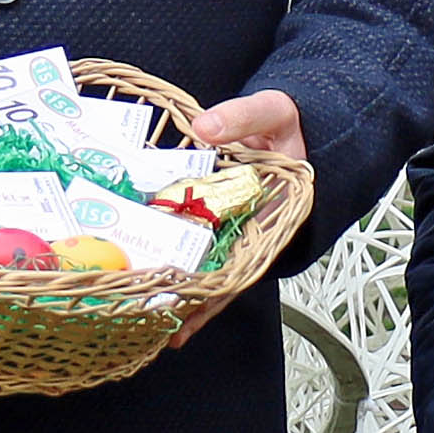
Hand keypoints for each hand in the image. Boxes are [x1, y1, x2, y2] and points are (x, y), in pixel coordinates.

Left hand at [165, 89, 306, 334]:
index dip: (222, 285)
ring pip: (207, 263)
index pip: (249, 259)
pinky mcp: (213, 216)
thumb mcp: (273, 112)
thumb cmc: (286, 123)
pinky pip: (194, 240)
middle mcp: (253, 228)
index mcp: (276, 213)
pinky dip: (173, 254)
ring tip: (146, 315)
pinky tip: (147, 273)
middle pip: (224, 273)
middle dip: (193, 299)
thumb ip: (242, 117)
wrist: (287, 122)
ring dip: (180, 287)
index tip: (195, 300)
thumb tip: (205, 129)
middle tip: (159, 320)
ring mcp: (231, 225)